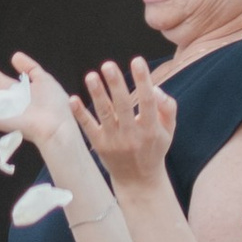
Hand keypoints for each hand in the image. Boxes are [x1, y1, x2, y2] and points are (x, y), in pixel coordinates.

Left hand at [73, 57, 177, 189]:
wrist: (139, 180)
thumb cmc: (154, 148)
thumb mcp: (168, 130)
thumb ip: (167, 107)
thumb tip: (155, 88)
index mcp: (151, 128)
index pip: (148, 101)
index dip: (143, 80)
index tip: (137, 60)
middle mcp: (132, 134)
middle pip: (124, 106)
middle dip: (116, 84)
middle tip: (108, 64)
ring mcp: (114, 140)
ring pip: (105, 114)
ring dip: (97, 94)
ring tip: (91, 75)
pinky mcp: (99, 145)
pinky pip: (88, 128)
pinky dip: (80, 114)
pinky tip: (73, 99)